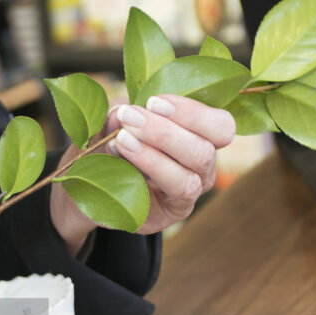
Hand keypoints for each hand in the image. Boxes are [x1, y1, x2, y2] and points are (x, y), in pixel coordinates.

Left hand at [50, 94, 235, 244]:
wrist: (95, 183)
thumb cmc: (115, 143)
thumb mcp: (116, 122)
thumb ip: (120, 115)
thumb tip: (120, 115)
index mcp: (203, 136)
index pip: (220, 126)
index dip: (191, 112)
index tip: (153, 102)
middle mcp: (204, 166)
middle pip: (205, 151)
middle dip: (164, 132)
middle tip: (129, 118)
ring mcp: (191, 192)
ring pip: (188, 178)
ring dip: (153, 155)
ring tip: (121, 139)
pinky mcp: (173, 212)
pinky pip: (167, 197)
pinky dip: (145, 175)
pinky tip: (120, 159)